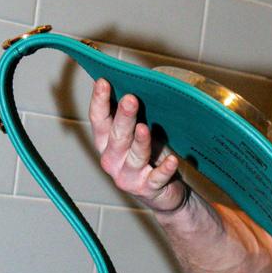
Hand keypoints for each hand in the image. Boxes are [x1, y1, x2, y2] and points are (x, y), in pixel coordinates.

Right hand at [89, 78, 188, 213]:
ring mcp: (128, 176)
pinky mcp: (147, 189)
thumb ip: (135, 115)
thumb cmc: (151, 154)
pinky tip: (172, 160)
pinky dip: (164, 169)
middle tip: (130, 99)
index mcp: (106, 142)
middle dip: (123, 117)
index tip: (103, 81)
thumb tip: (142, 84)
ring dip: (140, 142)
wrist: (164, 191)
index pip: (99, 120)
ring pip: (134, 156)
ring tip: (145, 128)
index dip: (99, 101)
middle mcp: (112, 160)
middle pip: (116, 137)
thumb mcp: (140, 132)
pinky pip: (156, 178)